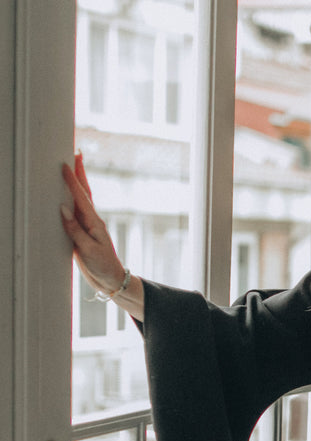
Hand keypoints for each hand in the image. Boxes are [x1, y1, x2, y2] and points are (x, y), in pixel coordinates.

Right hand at [60, 152, 126, 296]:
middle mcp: (91, 221)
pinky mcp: (81, 232)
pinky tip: (66, 193)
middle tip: (75, 153)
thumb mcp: (89, 250)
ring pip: (78, 200)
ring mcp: (86, 226)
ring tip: (71, 166)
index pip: (82, 198)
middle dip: (79, 173)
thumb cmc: (103, 266)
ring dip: (75, 183)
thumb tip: (63, 208)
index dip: (73, 181)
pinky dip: (70, 198)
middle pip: (84, 192)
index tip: (66, 165)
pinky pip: (73, 212)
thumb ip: (75, 230)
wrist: (111, 280)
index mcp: (94, 223)